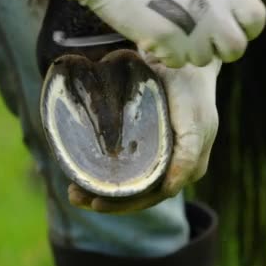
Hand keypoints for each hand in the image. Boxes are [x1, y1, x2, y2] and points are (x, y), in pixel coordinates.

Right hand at [65, 0, 265, 67]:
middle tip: (200, 43)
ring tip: (171, 33)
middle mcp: (214, 7)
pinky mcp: (168, 40)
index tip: (229, 30)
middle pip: (236, 49)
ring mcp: (193, 26)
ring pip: (203, 58)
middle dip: (219, 51)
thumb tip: (228, 10)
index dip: (245, 30)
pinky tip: (154, 35)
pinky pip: (176, 61)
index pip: (256, 19)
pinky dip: (166, 55)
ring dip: (188, 52)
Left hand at [69, 53, 221, 213]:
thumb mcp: (192, 117)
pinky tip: (87, 179)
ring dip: (105, 194)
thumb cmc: (188, 83)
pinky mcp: (157, 150)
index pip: (155, 194)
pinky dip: (112, 179)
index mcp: (191, 165)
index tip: (97, 202)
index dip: (127, 203)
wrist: (187, 62)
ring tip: (74, 194)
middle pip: (142, 195)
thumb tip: (169, 190)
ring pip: (136, 188)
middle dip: (109, 201)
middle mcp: (181, 168)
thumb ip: (187, 154)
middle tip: (77, 197)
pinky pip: (135, 173)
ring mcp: (168, 160)